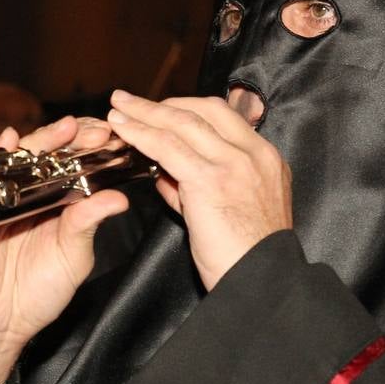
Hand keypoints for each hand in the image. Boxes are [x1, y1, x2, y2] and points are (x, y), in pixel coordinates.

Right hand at [0, 116, 128, 383]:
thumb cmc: (36, 294)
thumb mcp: (73, 258)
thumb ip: (89, 225)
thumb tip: (118, 198)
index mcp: (59, 203)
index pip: (79, 165)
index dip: (96, 150)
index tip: (118, 141)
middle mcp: (31, 193)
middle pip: (53, 152)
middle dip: (76, 137)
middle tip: (98, 131)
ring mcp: (2, 195)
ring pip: (22, 155)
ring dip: (44, 138)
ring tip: (68, 128)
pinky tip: (9, 140)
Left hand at [107, 90, 291, 290]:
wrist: (262, 282)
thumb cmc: (247, 258)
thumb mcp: (234, 212)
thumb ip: (200, 189)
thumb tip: (166, 175)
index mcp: (266, 159)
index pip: (224, 117)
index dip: (187, 108)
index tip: (162, 109)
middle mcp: (255, 154)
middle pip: (204, 110)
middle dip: (164, 103)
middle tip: (131, 101)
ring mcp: (235, 164)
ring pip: (183, 123)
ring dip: (145, 112)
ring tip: (118, 108)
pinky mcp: (211, 179)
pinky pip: (168, 147)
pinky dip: (141, 134)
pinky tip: (122, 131)